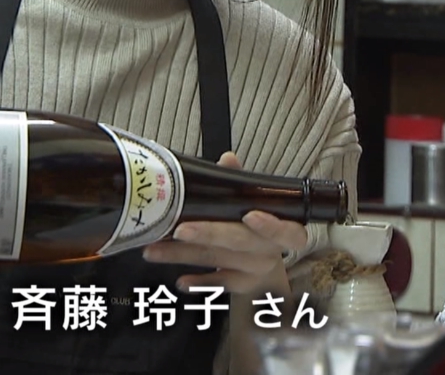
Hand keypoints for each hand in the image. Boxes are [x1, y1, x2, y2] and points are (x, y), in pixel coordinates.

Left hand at [141, 152, 307, 296]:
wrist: (262, 258)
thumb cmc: (256, 224)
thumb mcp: (253, 202)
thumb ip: (241, 183)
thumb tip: (228, 160)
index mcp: (284, 229)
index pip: (288, 232)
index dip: (272, 226)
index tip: (250, 215)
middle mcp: (271, 252)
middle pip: (240, 242)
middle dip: (208, 234)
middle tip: (179, 229)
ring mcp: (255, 270)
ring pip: (218, 260)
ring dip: (184, 255)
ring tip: (155, 249)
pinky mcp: (240, 285)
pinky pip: (217, 284)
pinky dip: (198, 281)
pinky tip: (181, 280)